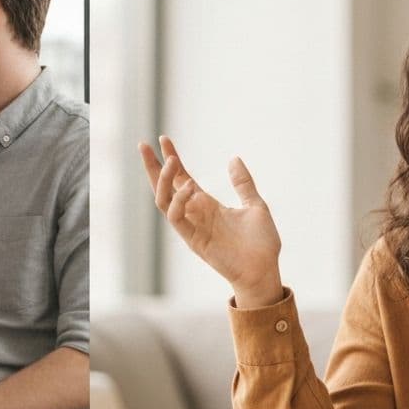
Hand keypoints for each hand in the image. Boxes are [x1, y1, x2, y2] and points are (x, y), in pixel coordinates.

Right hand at [139, 136, 283, 306]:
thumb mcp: (255, 205)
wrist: (264, 270)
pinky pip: (176, 219)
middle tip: (143, 146)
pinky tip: (189, 187)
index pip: (182, 178)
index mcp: (207, 204)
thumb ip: (242, 183)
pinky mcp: (193, 240)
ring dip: (163, 180)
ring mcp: (192, 227)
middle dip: (152, 167)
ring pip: (163, 201)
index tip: (163, 138)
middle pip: (165, 187)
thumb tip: (233, 158)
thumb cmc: (261, 243)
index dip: (172, 159)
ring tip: (171, 160)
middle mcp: (195, 214)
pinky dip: (178, 202)